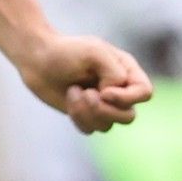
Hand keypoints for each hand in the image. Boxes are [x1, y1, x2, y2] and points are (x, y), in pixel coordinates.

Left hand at [21, 32, 152, 134]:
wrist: (37, 59)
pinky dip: (78, 117)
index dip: (127, 98)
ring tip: (73, 92)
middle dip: (105, 110)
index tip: (104, 91)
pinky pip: (91, 129)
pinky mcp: (85, 114)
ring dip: (87, 112)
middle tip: (87, 95)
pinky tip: (69, 98)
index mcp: (126, 71)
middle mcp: (118, 89)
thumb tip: (111, 96)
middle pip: (128, 116)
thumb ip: (114, 73)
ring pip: (108, 125)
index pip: (144, 93)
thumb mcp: (95, 52)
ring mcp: (102, 104)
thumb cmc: (66, 51)